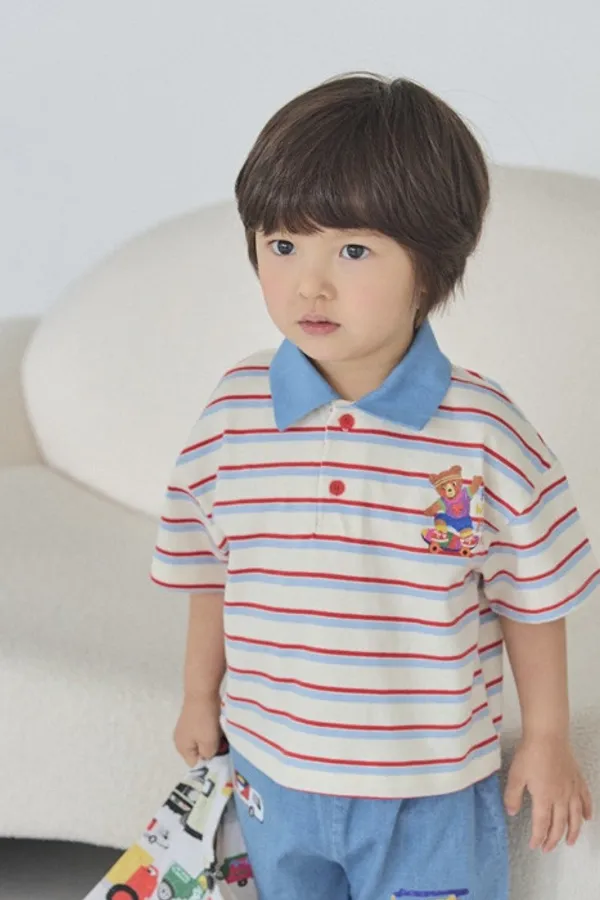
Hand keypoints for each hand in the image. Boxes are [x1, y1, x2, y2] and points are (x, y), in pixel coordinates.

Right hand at [173, 692, 222, 766]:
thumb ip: (208, 757)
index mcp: (182, 748)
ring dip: (213, 739)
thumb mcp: (209, 744)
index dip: (209, 763)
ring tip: (222, 734)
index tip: (221, 755)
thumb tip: (208, 759)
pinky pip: (203, 731)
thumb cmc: (204, 721)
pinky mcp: (193, 719)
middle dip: (212, 750)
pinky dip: (211, 730)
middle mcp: (181, 740)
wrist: (202, 693)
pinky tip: (218, 725)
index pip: (196, 765)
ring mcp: (186, 729)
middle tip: (223, 745)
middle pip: (199, 753)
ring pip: (203, 741)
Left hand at [504, 735, 592, 851]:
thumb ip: (512, 796)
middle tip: (548, 849)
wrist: (548, 735)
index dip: (538, 838)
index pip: (542, 825)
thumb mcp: (515, 775)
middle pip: (559, 824)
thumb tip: (511, 813)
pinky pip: (585, 799)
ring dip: (573, 831)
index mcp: (544, 798)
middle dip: (554, 839)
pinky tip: (586, 817)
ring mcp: (572, 789)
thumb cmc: (529, 754)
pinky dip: (587, 810)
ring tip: (571, 842)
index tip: (534, 846)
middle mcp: (561, 798)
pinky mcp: (577, 779)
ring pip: (575, 817)